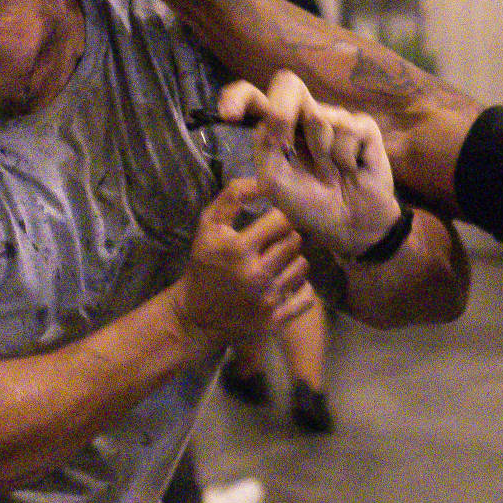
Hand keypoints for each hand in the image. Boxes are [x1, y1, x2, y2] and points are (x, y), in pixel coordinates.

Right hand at [173, 179, 313, 344]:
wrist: (197, 314)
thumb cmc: (205, 263)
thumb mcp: (209, 225)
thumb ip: (233, 196)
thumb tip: (264, 181)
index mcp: (238, 248)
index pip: (282, 220)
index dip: (279, 218)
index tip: (272, 223)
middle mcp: (255, 275)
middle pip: (295, 242)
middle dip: (287, 238)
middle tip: (275, 243)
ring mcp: (267, 300)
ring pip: (302, 267)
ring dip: (293, 262)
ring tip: (278, 263)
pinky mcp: (275, 320)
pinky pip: (306, 297)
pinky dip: (300, 289)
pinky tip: (286, 284)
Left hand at [218, 71, 401, 255]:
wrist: (349, 226)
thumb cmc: (310, 205)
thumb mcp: (275, 181)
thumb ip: (267, 146)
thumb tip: (273, 116)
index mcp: (278, 128)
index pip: (255, 98)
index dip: (239, 97)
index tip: (228, 116)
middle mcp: (305, 117)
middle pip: (290, 86)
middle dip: (283, 113)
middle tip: (287, 146)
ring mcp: (335, 119)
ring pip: (321, 116)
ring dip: (322, 153)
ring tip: (331, 173)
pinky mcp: (363, 127)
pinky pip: (350, 129)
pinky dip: (346, 158)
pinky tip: (351, 170)